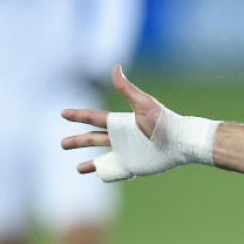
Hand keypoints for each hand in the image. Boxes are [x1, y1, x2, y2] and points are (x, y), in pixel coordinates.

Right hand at [61, 65, 200, 181]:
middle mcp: (121, 138)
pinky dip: (105, 173)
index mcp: (120, 123)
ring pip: (102, 158)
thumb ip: (126, 89)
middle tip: (62, 144)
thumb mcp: (143, 104)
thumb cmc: (165, 122)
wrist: (181, 142)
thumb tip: (115, 67)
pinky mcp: (134, 165)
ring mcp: (126, 153)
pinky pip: (116, 171)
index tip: (63, 113)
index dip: (78, 116)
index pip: (93, 118)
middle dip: (78, 141)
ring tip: (78, 168)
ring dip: (89, 163)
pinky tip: (98, 176)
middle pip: (93, 139)